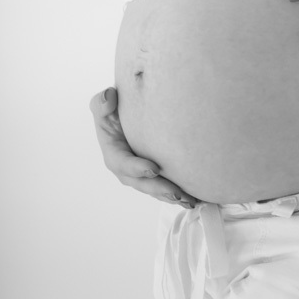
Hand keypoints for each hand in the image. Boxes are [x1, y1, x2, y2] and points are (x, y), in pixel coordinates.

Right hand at [89, 87, 198, 207]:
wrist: (126, 114)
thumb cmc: (114, 108)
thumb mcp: (103, 103)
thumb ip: (102, 102)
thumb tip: (109, 97)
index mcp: (113, 153)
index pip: (122, 163)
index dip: (136, 168)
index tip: (154, 168)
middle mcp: (126, 168)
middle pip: (142, 182)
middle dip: (159, 189)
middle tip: (177, 194)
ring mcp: (140, 174)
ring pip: (155, 189)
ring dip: (172, 197)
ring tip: (190, 201)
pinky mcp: (153, 174)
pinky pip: (164, 187)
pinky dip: (178, 195)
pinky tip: (195, 199)